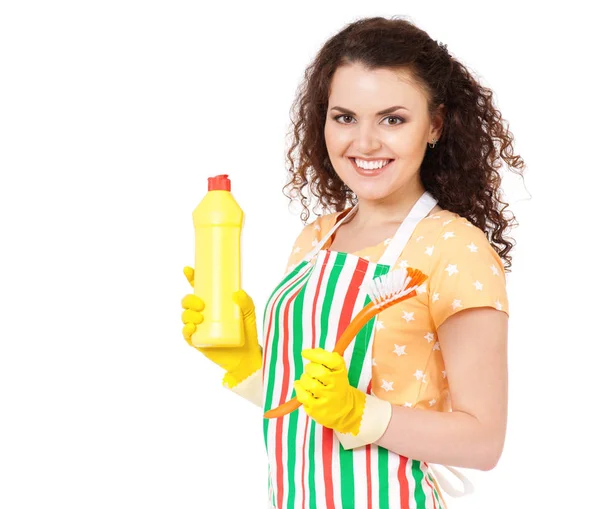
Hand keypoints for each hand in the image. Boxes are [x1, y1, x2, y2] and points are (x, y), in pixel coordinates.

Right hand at [181, 266, 261, 386]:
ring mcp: (199, 327)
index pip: (199, 288)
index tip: (188, 270)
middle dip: (189, 300)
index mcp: (213, 303)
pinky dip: (186, 330)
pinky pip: (186, 335)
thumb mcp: (249, 314)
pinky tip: (191, 328)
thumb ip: (246, 302)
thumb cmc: (248, 331)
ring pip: (185, 316)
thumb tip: (237, 293)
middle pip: (188, 302)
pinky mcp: (198, 342)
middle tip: (201, 304)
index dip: (191, 278)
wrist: (247, 356)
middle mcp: (203, 314)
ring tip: (200, 318)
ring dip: (188, 314)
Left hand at [293, 348, 365, 434]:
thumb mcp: (336, 370)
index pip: (331, 360)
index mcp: (341, 373)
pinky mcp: (317, 409)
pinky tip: (301, 387)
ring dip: (304, 379)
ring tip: (308, 381)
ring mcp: (327, 399)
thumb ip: (325, 358)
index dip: (316, 355)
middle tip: (311, 371)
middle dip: (309, 368)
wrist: (343, 409)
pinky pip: (302, 396)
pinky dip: (299, 389)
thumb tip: (309, 352)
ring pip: (308, 383)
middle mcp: (336, 386)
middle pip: (318, 371)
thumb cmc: (335, 384)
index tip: (305, 353)